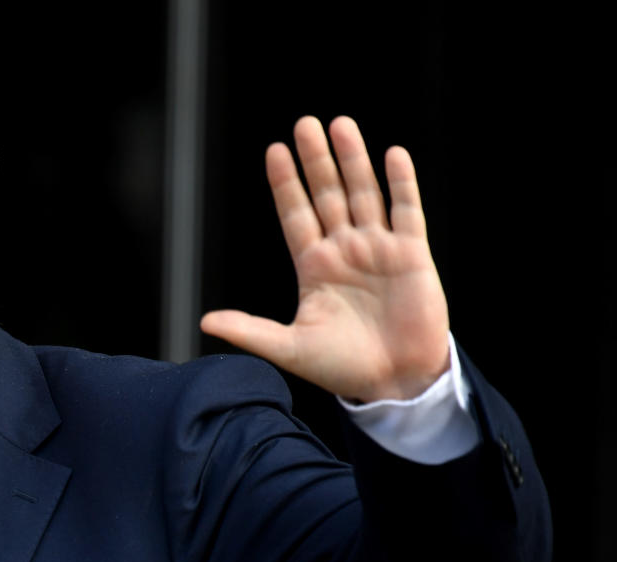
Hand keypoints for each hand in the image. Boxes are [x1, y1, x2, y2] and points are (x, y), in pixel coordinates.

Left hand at [200, 116, 449, 401]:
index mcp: (313, 267)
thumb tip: (205, 321)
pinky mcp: (411, 255)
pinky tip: (391, 154)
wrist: (394, 383)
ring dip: (353, 160)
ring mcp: (378, 249)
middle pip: (327, 195)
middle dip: (316, 161)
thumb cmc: (341, 368)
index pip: (295, 215)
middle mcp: (344, 250)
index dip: (286, 185)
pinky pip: (406, 211)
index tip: (274, 152)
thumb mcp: (289, 348)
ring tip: (339, 125)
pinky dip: (400, 184)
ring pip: (363, 194)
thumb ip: (250, 331)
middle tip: (304, 124)